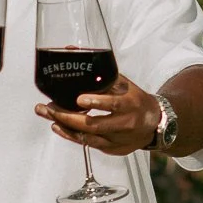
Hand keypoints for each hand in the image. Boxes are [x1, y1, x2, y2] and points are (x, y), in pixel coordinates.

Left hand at [36, 77, 159, 157]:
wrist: (155, 124)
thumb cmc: (136, 100)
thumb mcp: (125, 85)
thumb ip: (102, 74)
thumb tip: (73, 53)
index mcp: (130, 105)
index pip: (113, 104)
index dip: (96, 102)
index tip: (79, 99)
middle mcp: (124, 125)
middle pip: (93, 125)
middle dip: (67, 117)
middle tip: (47, 108)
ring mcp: (117, 140)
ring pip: (88, 138)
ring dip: (65, 127)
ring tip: (48, 115)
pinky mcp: (111, 149)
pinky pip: (88, 145)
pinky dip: (72, 136)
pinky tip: (58, 127)